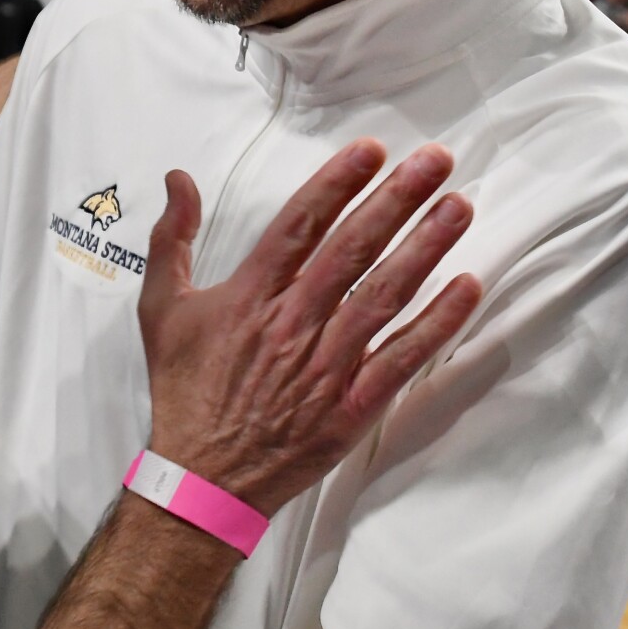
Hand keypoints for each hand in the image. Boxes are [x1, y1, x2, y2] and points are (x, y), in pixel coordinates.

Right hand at [141, 140, 482, 515]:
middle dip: (396, 199)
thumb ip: (171, 239)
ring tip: (460, 206)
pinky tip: (467, 287)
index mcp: (248, 296)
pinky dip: (437, 323)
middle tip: (436, 159)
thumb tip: (178, 178)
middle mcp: (291, 324)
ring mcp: (325, 366)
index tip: (372, 149)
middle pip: (352, 250)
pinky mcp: (352, 406)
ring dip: (426, 248)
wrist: (203, 479)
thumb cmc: (184, 390)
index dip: (337, 184)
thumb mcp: (160, 309)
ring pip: (384, 296)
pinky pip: (402, 358)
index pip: (300, 225)